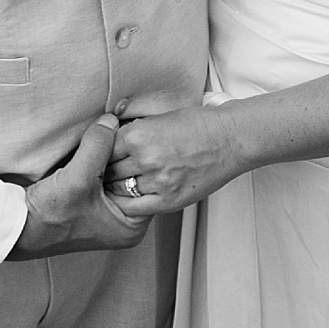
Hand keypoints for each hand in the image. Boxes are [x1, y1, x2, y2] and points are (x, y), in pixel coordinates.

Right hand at [6, 116, 151, 259]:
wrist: (17, 226)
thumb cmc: (48, 218)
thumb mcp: (78, 178)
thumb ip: (98, 146)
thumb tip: (111, 121)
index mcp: (131, 226)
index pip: (146, 181)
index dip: (138, 156)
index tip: (129, 134)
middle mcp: (122, 221)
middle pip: (132, 176)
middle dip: (121, 155)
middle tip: (113, 135)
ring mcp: (106, 213)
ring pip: (116, 173)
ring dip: (106, 157)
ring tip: (97, 144)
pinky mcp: (91, 203)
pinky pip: (102, 175)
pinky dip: (96, 162)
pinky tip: (87, 153)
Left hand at [103, 103, 247, 213]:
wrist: (230, 139)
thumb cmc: (198, 125)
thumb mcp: (159, 118)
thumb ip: (135, 131)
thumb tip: (112, 139)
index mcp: (138, 134)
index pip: (103, 148)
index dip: (100, 153)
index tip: (99, 156)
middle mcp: (145, 158)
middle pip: (108, 171)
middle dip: (104, 172)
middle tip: (101, 175)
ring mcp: (157, 181)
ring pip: (120, 190)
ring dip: (116, 188)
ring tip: (114, 186)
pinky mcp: (170, 200)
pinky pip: (137, 209)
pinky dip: (130, 205)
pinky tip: (130, 200)